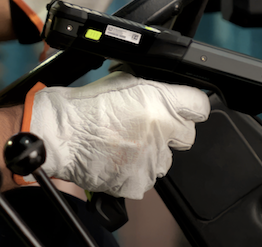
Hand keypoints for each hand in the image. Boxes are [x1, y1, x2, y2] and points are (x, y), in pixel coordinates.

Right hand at [20, 72, 210, 198]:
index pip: (199, 105)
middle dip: (171, 129)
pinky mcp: (139, 182)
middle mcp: (162, 133)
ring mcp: (152, 161)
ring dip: (152, 151)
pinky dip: (135, 168)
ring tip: (125, 141)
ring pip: (166, 158)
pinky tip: (118, 155)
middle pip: (186, 134)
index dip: (189, 105)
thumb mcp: (124, 80)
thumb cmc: (86, 105)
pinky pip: (147, 175)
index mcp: (160, 104)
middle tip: (147, 124)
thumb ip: (153, 88)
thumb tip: (166, 90)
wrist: (62, 134)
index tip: (183, 107)